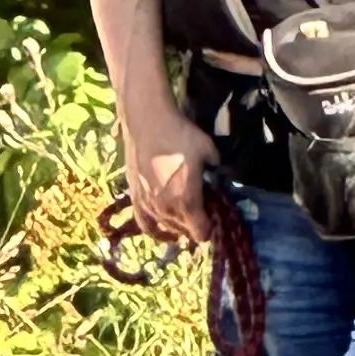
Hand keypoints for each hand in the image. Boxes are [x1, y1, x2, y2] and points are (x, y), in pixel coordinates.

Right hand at [123, 100, 215, 244]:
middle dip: (194, 223)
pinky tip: (163, 228)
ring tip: (183, 213)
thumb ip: (216, 167)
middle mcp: (168, 211)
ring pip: (168, 230)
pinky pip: (147, 226)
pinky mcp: (136, 201)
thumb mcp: (208, 149)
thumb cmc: (180, 134)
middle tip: (199, 208)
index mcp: (188, 202)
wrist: (148, 122)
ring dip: (178, 225)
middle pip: (185, 232)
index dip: (210, 228)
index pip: (201, 233)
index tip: (213, 216)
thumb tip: (218, 173)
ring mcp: (150, 207)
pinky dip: (157, 230)